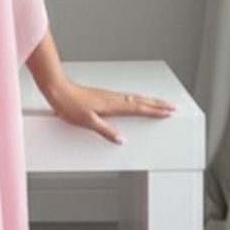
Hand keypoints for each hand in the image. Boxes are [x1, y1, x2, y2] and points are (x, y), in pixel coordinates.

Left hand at [46, 80, 177, 144]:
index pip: (139, 108)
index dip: (155, 111)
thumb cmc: (69, 105)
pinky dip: (137, 100)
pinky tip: (136, 102)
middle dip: (158, 104)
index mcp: (113, 104)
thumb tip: (121, 140)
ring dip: (149, 101)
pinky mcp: (104, 97)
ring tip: (160, 104)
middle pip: (141, 101)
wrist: (57, 90)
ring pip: (135, 98)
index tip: (168, 112)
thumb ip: (105, 131)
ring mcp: (109, 96)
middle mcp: (113, 98)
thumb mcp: (88, 121)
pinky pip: (127, 98)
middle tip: (172, 106)